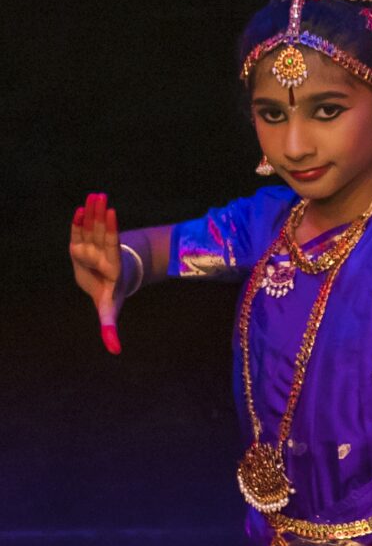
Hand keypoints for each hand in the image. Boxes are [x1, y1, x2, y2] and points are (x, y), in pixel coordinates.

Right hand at [69, 192, 130, 353]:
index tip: (113, 213)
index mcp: (110, 264)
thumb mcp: (110, 310)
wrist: (112, 282)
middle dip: (101, 216)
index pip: (111, 243)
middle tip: (103, 199)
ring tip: (96, 195)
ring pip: (93, 227)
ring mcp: (93, 247)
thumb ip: (110, 327)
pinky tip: (82, 206)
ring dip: (94, 212)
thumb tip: (116, 350)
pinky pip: (82, 231)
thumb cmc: (110, 294)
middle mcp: (102, 253)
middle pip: (102, 231)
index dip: (111, 228)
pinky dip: (81, 220)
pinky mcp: (83, 245)